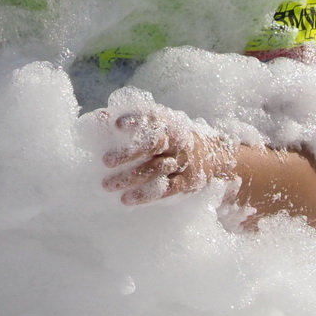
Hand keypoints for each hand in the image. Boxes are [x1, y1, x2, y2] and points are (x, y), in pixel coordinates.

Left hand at [100, 102, 236, 204]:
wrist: (215, 157)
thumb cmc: (175, 138)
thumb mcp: (161, 124)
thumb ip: (133, 121)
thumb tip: (101, 116)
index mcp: (170, 124)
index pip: (153, 118)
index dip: (136, 120)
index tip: (117, 124)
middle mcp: (177, 142)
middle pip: (153, 144)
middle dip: (129, 152)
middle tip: (105, 161)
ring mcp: (183, 162)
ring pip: (156, 169)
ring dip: (131, 178)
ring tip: (108, 185)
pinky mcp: (186, 182)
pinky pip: (166, 189)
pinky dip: (146, 195)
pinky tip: (128, 200)